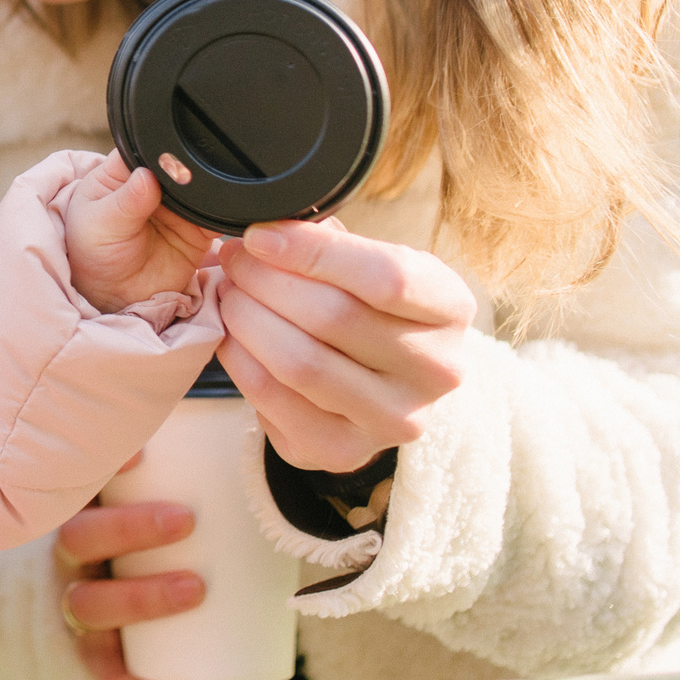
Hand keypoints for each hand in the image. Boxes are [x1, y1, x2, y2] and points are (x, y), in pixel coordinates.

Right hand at [56, 465, 204, 679]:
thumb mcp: (154, 505)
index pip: (76, 484)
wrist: (105, 614)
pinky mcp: (91, 659)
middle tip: (187, 520)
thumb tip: (268, 445)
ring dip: (140, 596)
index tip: (142, 455)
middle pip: (79, 537)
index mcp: (81, 513)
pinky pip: (108, 677)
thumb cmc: (153, 546)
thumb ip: (196, 478)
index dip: (99, 469)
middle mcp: (69, 561)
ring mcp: (74, 611)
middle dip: (130, 528)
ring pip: (89, 605)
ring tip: (195, 588)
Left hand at [61, 154, 216, 312]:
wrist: (113, 297)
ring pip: (203, 189)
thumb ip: (124, 202)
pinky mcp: (198, 229)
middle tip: (186, 191)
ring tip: (195, 211)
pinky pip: (217, 217)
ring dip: (206, 195)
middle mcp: (155, 184)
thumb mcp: (99, 224)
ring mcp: (178, 206)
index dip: (160, 151)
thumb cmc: (93, 254)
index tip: (170, 164)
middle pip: (181, 166)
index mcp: (123, 171)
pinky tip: (215, 221)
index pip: (147, 148)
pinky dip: (222, 217)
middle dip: (188, 175)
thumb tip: (147, 176)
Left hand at [215, 218, 473, 473]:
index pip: (387, 277)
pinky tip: (230, 335)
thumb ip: (330, 243)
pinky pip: (274, 401)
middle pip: (334, 317)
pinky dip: (239, 360)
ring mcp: (395, 419)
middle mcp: (438, 370)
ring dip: (247, 319)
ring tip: (229, 293)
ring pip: (300, 363)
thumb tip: (269, 228)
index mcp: (451, 308)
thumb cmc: (368, 308)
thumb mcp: (367, 264)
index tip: (259, 235)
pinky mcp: (345, 451)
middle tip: (234, 260)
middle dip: (265, 280)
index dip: (312, 251)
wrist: (378, 383)